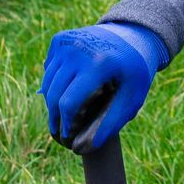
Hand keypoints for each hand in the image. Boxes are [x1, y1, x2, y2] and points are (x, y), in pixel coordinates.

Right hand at [41, 22, 168, 147]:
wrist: (135, 36)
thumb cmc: (135, 72)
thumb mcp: (133, 97)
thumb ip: (111, 122)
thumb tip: (85, 147)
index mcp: (99, 64)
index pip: (68, 103)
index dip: (66, 124)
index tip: (69, 137)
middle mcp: (78, 50)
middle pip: (53, 95)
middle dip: (55, 118)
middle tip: (61, 132)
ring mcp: (67, 42)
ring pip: (48, 83)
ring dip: (53, 102)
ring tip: (64, 116)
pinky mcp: (60, 39)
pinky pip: (49, 69)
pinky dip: (55, 83)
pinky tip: (69, 88)